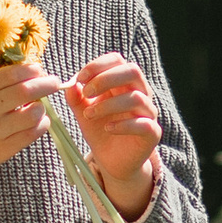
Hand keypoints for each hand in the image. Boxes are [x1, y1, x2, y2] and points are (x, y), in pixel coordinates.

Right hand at [0, 62, 56, 182]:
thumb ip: (4, 81)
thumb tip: (37, 71)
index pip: (14, 73)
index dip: (33, 70)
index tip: (42, 71)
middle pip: (27, 91)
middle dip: (47, 85)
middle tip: (54, 83)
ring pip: (33, 114)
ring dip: (42, 108)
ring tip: (38, 107)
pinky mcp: (3, 149)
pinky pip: (32, 133)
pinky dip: (41, 125)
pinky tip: (36, 122)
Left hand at [64, 54, 161, 222]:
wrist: (112, 161)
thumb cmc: (101, 130)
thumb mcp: (84, 112)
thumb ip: (77, 98)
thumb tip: (69, 84)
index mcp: (123, 83)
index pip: (118, 60)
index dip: (98, 65)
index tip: (80, 78)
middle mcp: (140, 93)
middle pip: (132, 71)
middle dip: (106, 78)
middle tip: (87, 93)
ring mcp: (148, 113)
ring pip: (136, 98)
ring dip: (108, 104)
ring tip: (89, 115)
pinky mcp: (152, 133)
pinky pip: (143, 124)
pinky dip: (122, 125)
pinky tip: (107, 128)